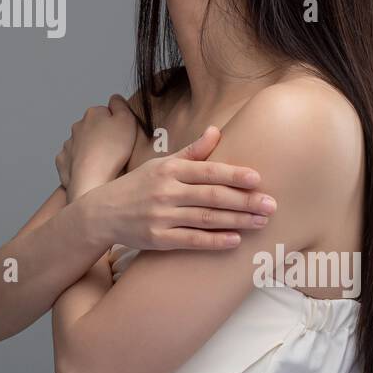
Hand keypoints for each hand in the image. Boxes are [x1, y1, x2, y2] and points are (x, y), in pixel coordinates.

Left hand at [55, 95, 138, 200]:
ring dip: (91, 151)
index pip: (107, 113)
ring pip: (82, 144)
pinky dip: (80, 165)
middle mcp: (77, 126)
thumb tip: (114, 98)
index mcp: (93, 114)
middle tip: (116, 151)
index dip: (117, 125)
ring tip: (105, 165)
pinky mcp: (63, 162)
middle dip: (102, 137)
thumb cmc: (113, 151)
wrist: (93, 182)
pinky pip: (72, 161)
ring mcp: (68, 145)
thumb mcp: (128, 121)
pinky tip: (91, 172)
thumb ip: (121, 105)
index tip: (124, 137)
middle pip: (93, 128)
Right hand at [74, 126, 274, 250]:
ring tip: (261, 222)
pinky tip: (236, 240)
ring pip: (206, 218)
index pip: (208, 171)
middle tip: (271, 205)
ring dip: (237, 220)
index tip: (258, 179)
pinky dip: (215, 241)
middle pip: (212, 196)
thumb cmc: (137, 186)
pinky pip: (191, 240)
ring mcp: (161, 216)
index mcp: (169, 169)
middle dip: (244, 201)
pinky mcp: (157, 239)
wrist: (101, 213)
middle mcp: (166, 191)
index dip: (234, 174)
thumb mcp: (161, 164)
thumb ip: (192, 152)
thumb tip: (216, 131)